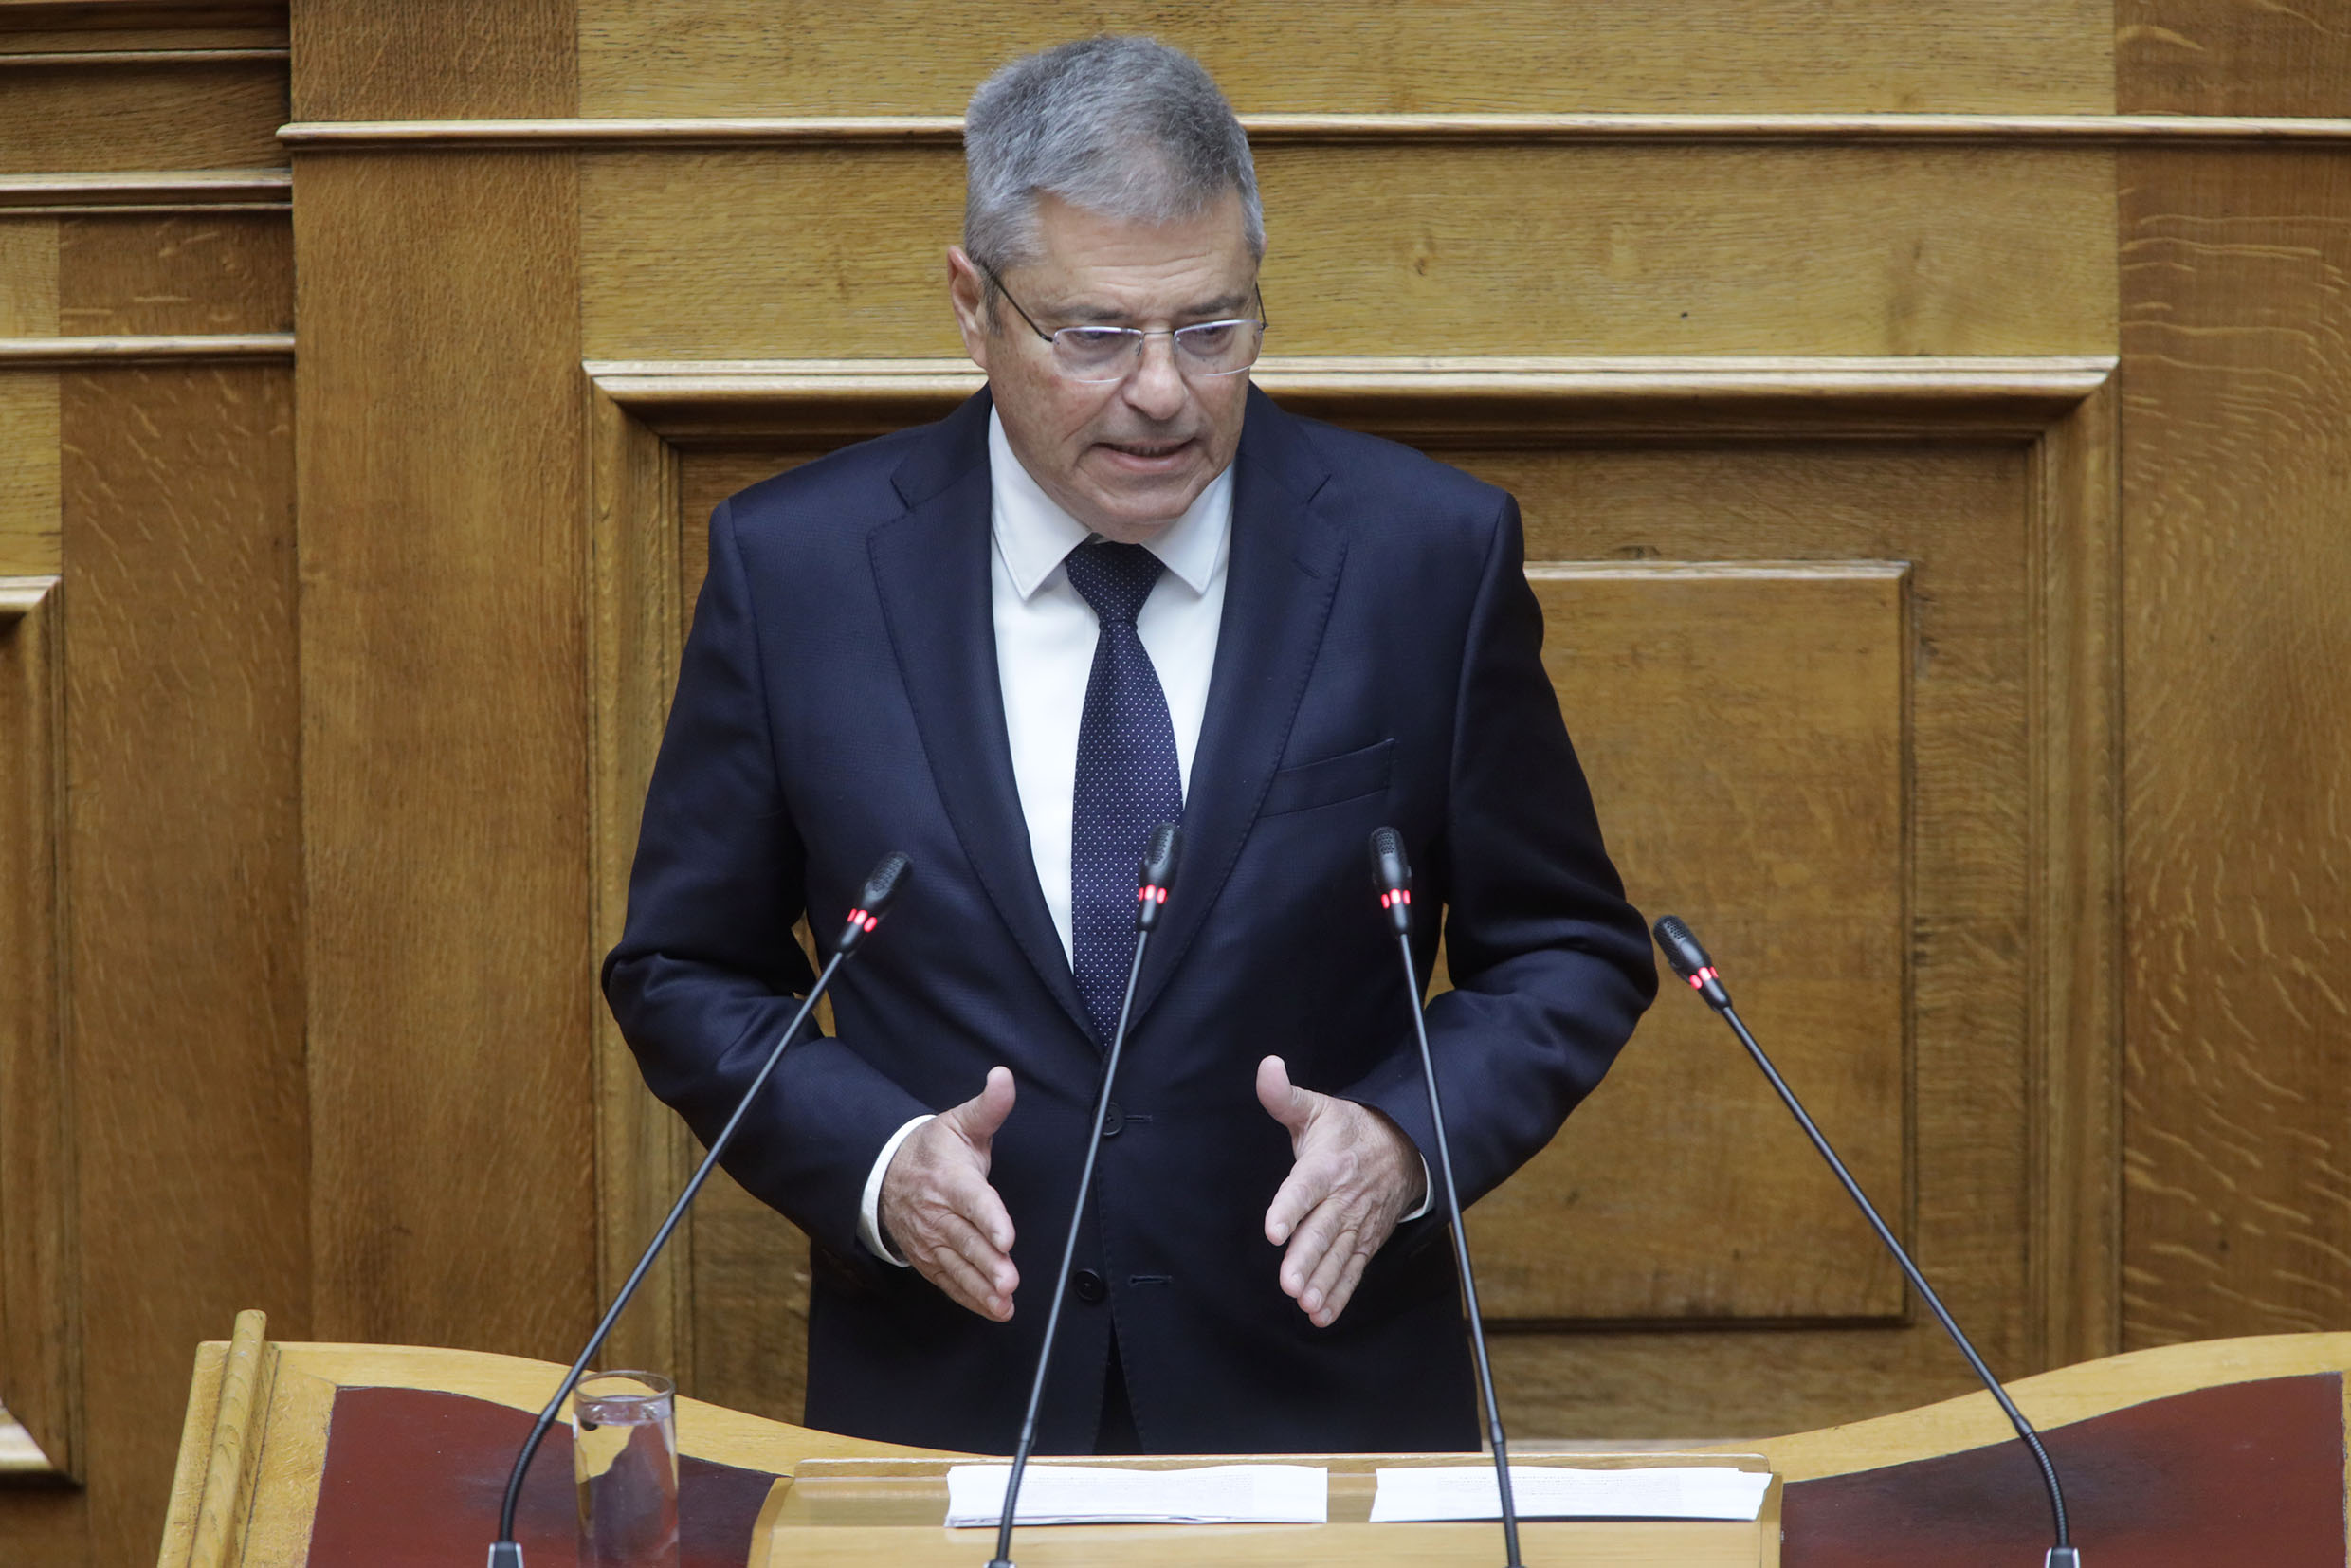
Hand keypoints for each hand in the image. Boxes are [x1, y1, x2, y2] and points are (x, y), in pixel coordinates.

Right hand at [879, 1066, 1019, 1320]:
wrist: (885, 1174)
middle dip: (988, 1263)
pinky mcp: (928, 1259)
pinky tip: (993, 1310)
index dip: (990, 1219)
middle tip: (1008, 1280)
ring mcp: (930, 1239)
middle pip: (966, 1240)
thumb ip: (989, 1106)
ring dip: (981, 1287)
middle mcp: (938, 1213)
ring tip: (1003, 1303)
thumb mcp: (961, 1122)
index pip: (973, 1200)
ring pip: (957, 1266)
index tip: (1007, 1236)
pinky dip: (970, 1298)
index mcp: (950, 1179)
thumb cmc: (933, 1149)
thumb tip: (1004, 1077)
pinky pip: (949, 1281)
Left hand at [1257, 1054, 1426, 1327]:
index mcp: (1326, 1165)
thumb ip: (1284, 1096)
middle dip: (1306, 1258)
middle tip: (1289, 1284)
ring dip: (1323, 1282)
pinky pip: (1353, 1269)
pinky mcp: (1365, 1240)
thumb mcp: (1317, 1107)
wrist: (1405, 1147)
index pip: (1305, 1187)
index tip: (1273, 1229)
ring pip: (1338, 1255)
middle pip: (1322, 1231)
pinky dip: (1339, 1293)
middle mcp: (1342, 1198)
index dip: (1289, 1209)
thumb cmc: (1349, 1129)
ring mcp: (1356, 1223)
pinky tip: (1321, 1314)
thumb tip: (1266, 1066)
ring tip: (1306, 1303)